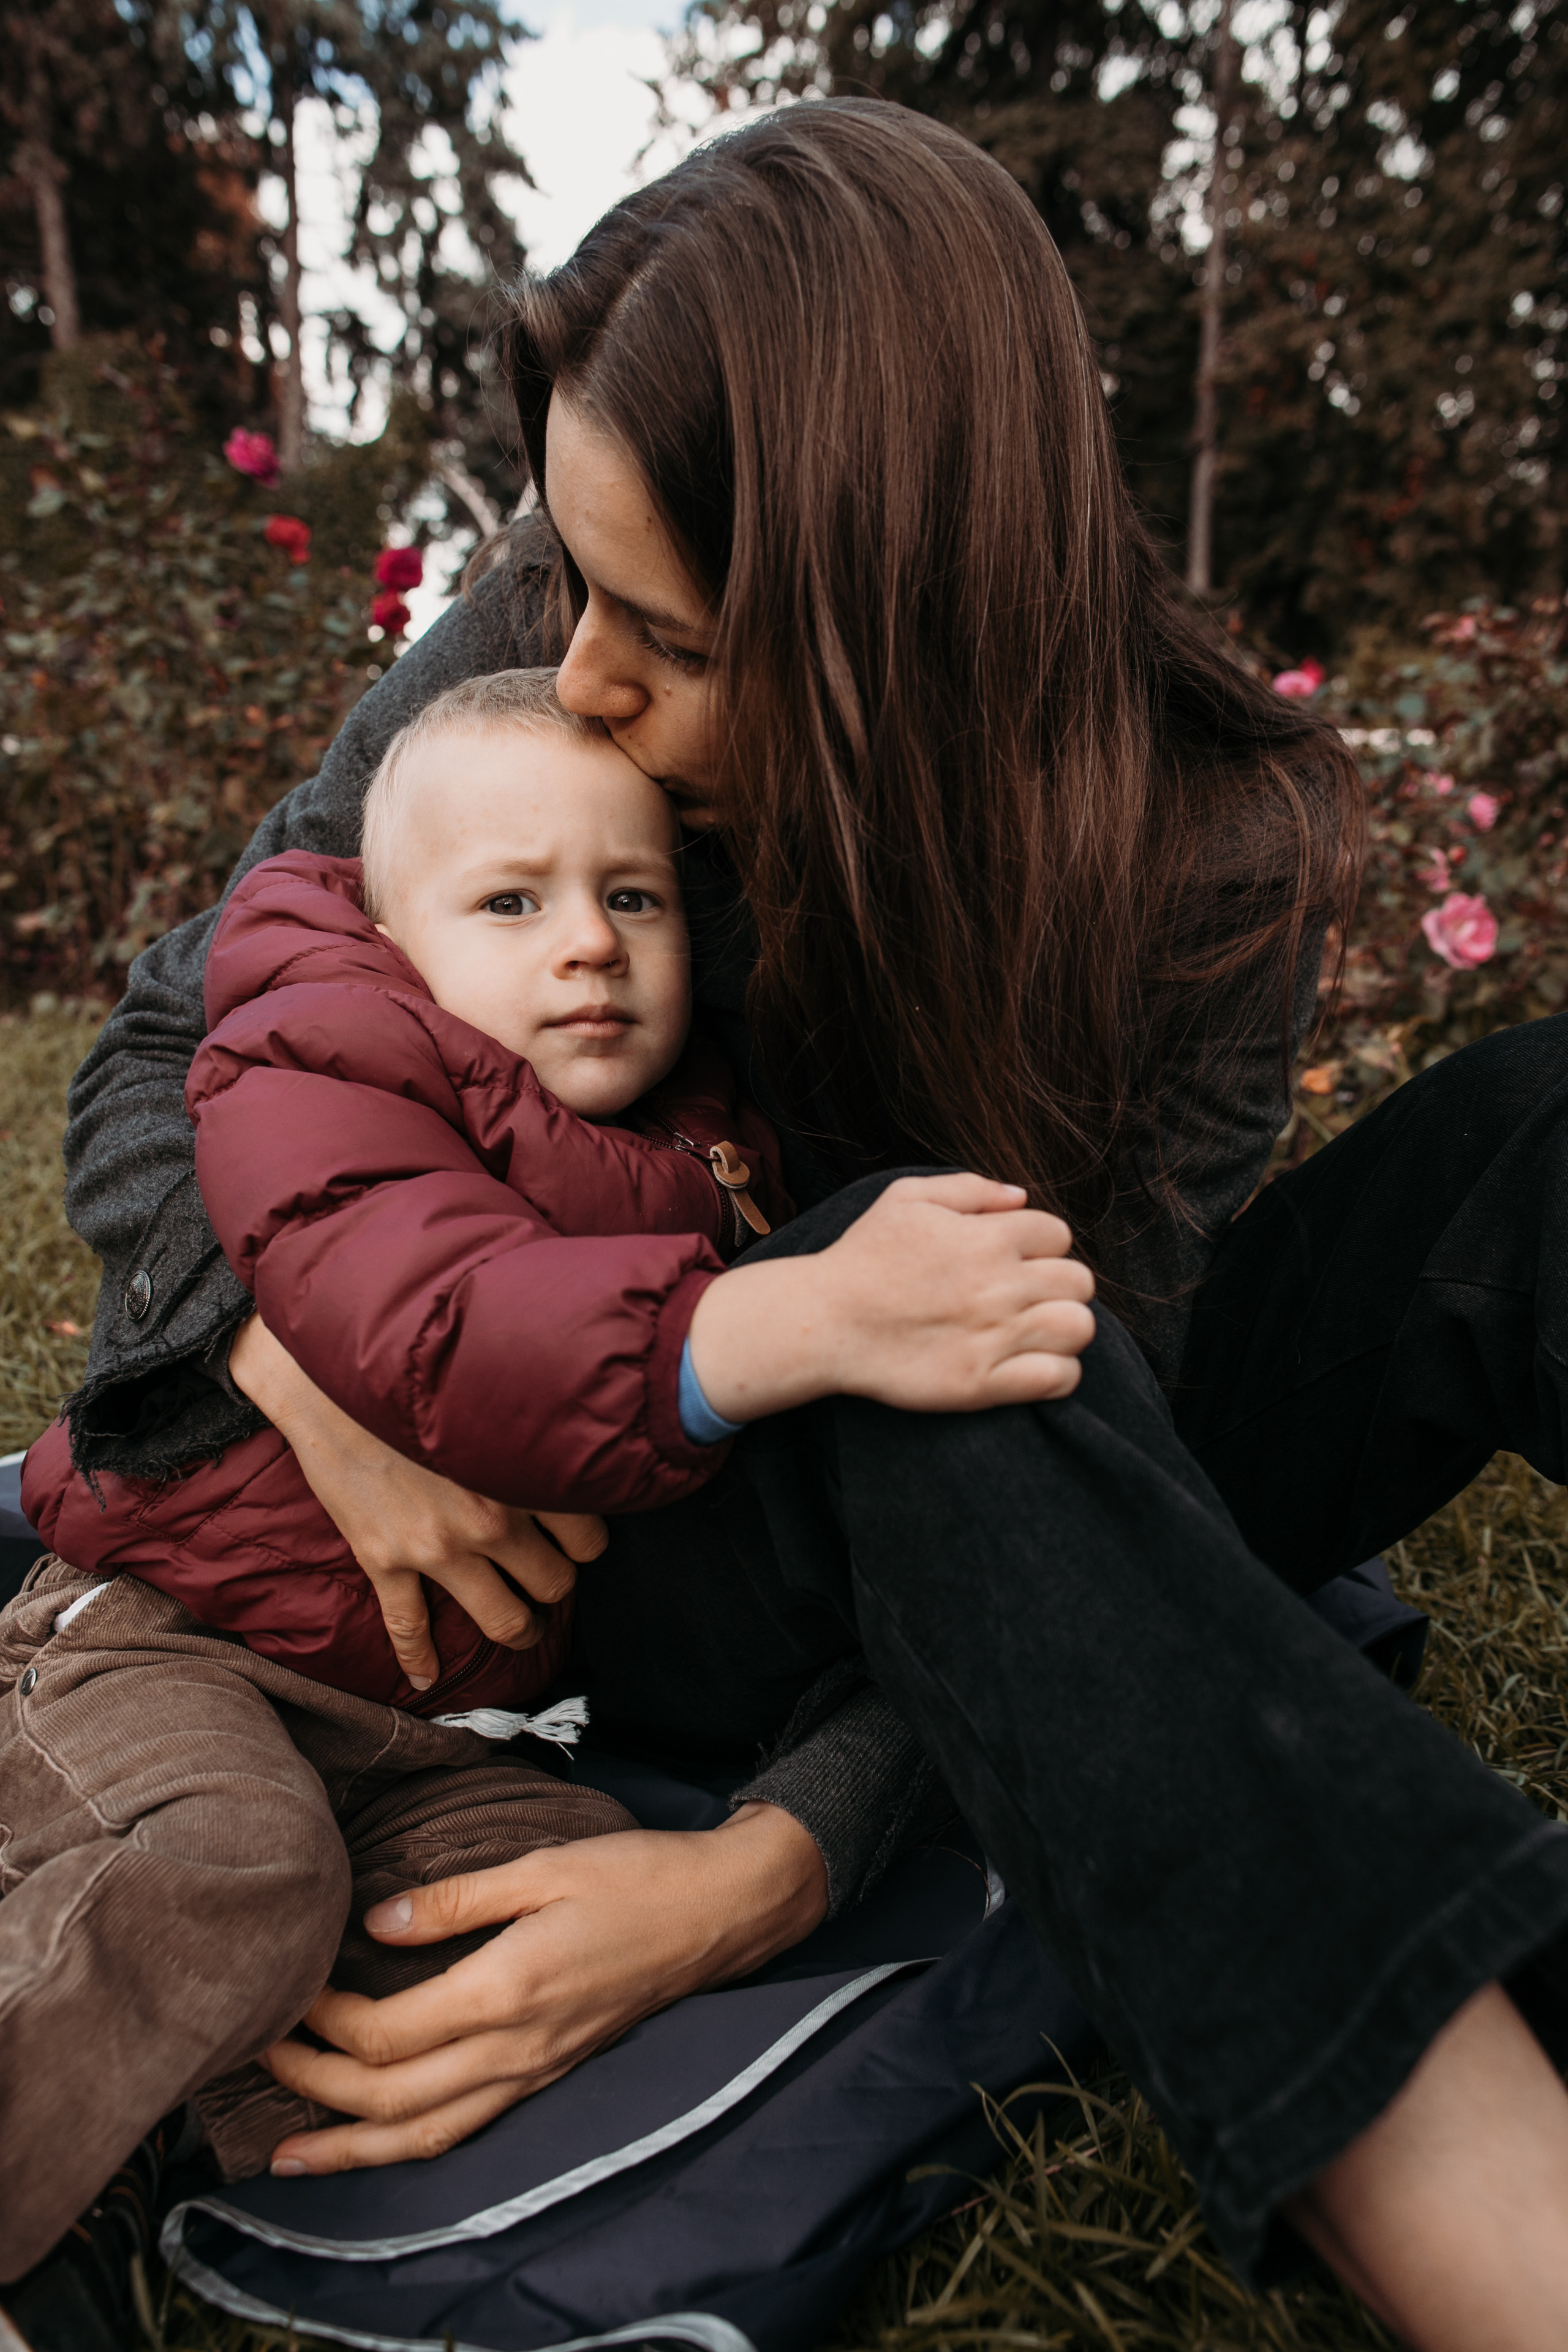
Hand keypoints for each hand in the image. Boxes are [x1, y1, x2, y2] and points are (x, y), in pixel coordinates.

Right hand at [229, 1314, 607, 1689]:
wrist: (330, 1383)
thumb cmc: (418, 1381)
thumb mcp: (495, 1401)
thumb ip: (535, 1436)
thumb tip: (581, 1446)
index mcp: (522, 1475)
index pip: (589, 1538)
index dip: (587, 1545)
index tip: (579, 1542)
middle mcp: (489, 1518)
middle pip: (553, 1584)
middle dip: (557, 1589)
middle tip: (551, 1583)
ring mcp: (436, 1547)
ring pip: (503, 1619)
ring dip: (520, 1631)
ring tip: (523, 1629)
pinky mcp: (384, 1560)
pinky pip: (409, 1628)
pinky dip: (420, 1660)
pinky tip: (427, 1679)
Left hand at [260, 1803, 829, 2173]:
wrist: (719, 1914)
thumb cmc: (635, 1878)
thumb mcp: (545, 1864)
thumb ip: (458, 1898)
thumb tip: (377, 1921)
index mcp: (507, 1990)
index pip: (386, 2033)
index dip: (325, 2018)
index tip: (292, 1985)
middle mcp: (514, 2049)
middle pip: (389, 2098)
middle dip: (313, 2086)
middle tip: (257, 2056)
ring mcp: (532, 2073)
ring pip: (424, 2136)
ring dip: (349, 2148)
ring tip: (287, 2157)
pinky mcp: (546, 2076)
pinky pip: (463, 2130)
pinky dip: (407, 2147)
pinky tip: (376, 2144)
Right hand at [686, 1172, 1096, 1424]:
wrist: (823, 1322)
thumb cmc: (862, 1257)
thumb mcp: (905, 1197)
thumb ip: (970, 1188)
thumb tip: (1020, 1196)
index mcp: (986, 1237)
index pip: (1058, 1234)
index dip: (1040, 1245)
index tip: (1015, 1260)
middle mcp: (999, 1285)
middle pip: (1079, 1281)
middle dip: (1059, 1285)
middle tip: (1028, 1296)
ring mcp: (994, 1336)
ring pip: (1079, 1327)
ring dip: (1065, 1327)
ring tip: (1037, 1330)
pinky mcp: (982, 1383)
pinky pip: (1059, 1378)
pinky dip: (1058, 1373)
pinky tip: (1034, 1365)